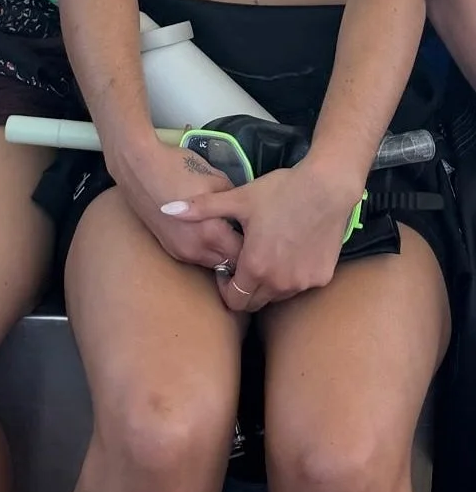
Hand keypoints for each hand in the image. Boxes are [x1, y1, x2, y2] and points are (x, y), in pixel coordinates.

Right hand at [115, 139, 243, 268]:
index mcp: (211, 233)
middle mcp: (196, 249)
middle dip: (241, 254)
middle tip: (249, 237)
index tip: (261, 234)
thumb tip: (247, 212)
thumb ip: (235, 201)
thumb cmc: (178, 168)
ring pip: (213, 264)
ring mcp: (181, 251)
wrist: (138, 165)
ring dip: (223, 254)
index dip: (256, 246)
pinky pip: (197, 257)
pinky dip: (207, 250)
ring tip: (229, 234)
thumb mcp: (217, 179)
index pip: (245, 255)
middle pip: (230, 265)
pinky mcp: (169, 248)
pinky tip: (208, 232)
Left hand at [161, 160, 362, 311]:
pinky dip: (290, 275)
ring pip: (277, 295)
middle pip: (254, 303)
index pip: (233, 301)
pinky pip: (298, 286)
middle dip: (244, 288)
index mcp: (255, 267)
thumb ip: (201, 208)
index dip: (225, 287)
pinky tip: (289, 250)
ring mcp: (302, 283)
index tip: (226, 268)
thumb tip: (165, 209)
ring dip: (267, 283)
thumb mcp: (238, 198)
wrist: (326, 188)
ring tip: (265, 252)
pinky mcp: (321, 278)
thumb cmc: (280, 192)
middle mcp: (279, 283)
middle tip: (243, 261)